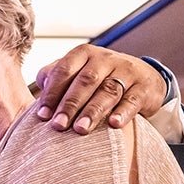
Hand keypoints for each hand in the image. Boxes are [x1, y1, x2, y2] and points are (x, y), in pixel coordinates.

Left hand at [32, 46, 168, 133]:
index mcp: (84, 54)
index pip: (64, 70)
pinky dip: (123, 112)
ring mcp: (127, 71)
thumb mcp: (78, 71)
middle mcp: (105, 59)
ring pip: (108, 90)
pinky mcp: (144, 87)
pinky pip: (132, 99)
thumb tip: (39, 88)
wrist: (144, 78)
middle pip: (86, 81)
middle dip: (70, 104)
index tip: (42, 116)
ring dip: (93, 111)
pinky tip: (113, 124)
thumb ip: (56, 77)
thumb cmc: (101, 78)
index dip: (52, 93)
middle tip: (58, 126)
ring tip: (81, 129)